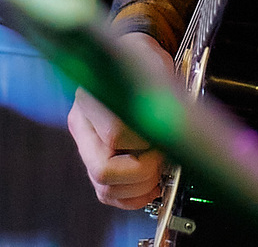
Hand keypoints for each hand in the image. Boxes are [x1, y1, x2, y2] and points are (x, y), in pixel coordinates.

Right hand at [68, 31, 171, 208]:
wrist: (131, 58)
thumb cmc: (143, 62)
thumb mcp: (155, 66)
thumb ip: (162, 92)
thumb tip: (175, 126)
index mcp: (91, 97)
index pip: (115, 133)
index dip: (145, 142)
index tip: (163, 135)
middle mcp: (82, 123)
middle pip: (102, 168)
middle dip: (141, 171)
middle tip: (162, 159)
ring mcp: (85, 146)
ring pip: (104, 187)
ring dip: (139, 187)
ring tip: (159, 171)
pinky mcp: (93, 162)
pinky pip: (107, 194)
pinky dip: (132, 197)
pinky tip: (150, 185)